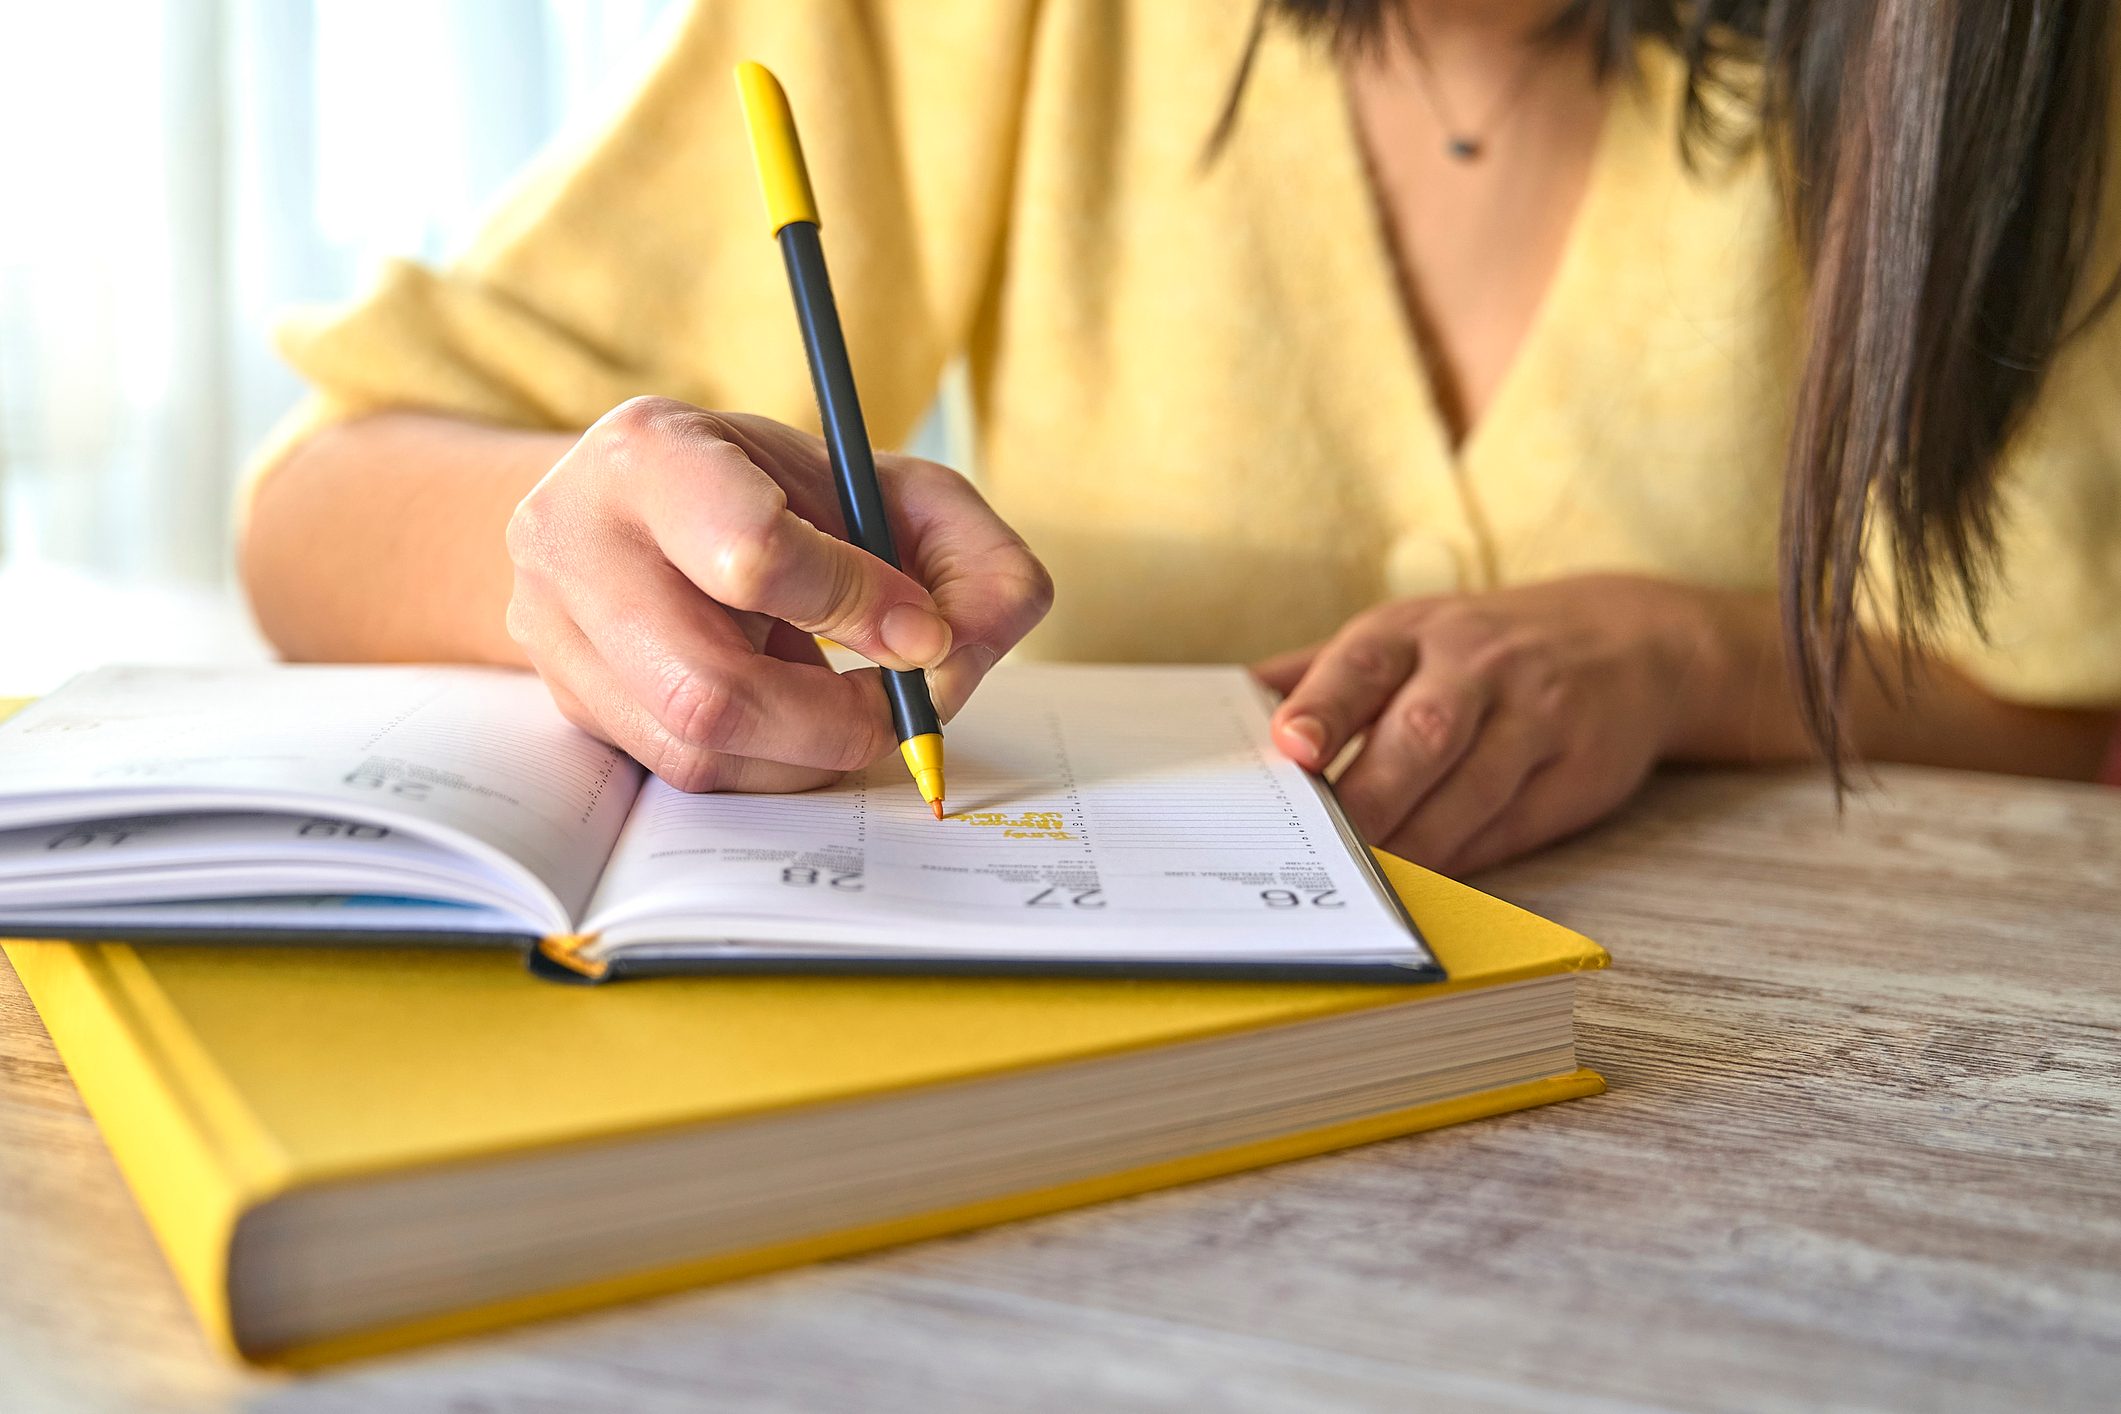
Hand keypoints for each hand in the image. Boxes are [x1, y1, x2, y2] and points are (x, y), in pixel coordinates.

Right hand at [505, 397, 1051, 790]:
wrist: (626, 507)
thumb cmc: (765, 491)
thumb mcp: (879, 485)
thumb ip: (964, 551)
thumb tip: (963, 649)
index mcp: (651, 454)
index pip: (753, 552)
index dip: (860, 607)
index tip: (923, 631)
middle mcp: (576, 541)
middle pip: (712, 689)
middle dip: (837, 722)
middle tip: (899, 709)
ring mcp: (555, 632)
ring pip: (697, 751)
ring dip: (803, 751)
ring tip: (838, 699)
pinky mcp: (569, 704)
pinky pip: (683, 772)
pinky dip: (765, 760)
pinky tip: (785, 710)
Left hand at [1254, 576, 1712, 874]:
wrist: (1628, 642)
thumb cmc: (1477, 651)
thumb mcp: (1404, 636)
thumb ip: (1317, 676)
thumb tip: (1219, 712)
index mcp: (1413, 631)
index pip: (1359, 666)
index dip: (1322, 707)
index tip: (1289, 748)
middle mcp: (1476, 665)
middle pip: (1420, 733)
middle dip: (1369, 796)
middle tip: (1324, 849)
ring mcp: (1536, 715)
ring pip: (1472, 788)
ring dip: (1417, 843)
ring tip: (1369, 884)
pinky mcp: (1581, 769)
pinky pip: (1516, 825)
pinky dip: (1468, 859)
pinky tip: (1430, 884)